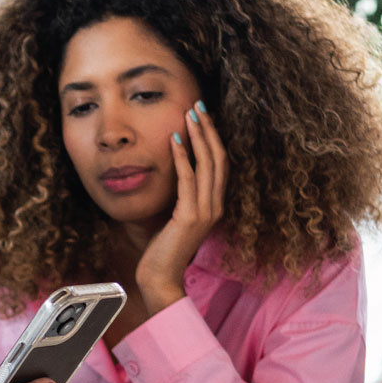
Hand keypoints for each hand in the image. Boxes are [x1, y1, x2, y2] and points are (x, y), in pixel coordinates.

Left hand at [136, 101, 227, 312]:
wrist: (161, 278)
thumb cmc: (164, 249)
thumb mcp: (176, 216)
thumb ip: (182, 197)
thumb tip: (177, 173)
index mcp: (214, 205)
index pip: (220, 164)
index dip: (214, 138)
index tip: (203, 115)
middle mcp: (215, 206)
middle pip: (218, 158)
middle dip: (208, 129)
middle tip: (198, 105)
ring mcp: (205, 212)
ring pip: (207, 165)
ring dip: (198, 136)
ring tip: (189, 114)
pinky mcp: (189, 217)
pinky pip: (188, 180)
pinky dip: (182, 157)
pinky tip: (174, 139)